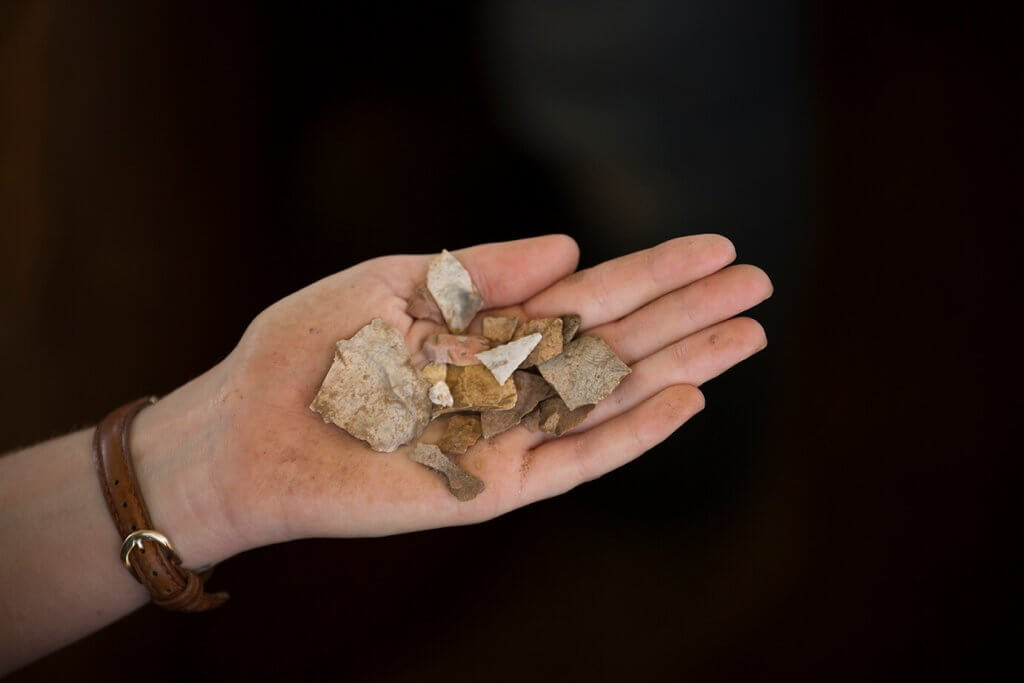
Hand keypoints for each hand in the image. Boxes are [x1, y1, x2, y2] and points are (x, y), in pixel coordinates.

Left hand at [155, 235, 770, 559]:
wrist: (247, 430)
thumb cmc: (306, 350)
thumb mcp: (391, 284)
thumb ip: (481, 272)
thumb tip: (571, 246)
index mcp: (490, 330)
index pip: (590, 296)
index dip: (655, 272)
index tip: (717, 247)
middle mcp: (511, 382)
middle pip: (620, 343)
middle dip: (690, 313)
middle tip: (763, 285)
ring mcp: (509, 435)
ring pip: (613, 397)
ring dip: (683, 366)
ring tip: (750, 335)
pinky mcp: (495, 486)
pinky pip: (578, 457)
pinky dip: (632, 431)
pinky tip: (687, 398)